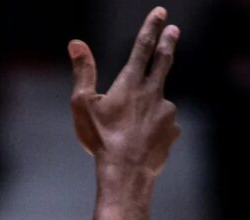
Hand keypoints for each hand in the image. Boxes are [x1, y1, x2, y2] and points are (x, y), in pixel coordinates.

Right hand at [69, 8, 179, 175]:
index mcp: (131, 83)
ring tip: (133, 132)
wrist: (125, 174)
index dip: (151, 27)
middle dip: (168, 43)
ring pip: (159, 103)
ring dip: (150, 109)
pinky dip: (155, 130)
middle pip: (164, 61)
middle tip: (174, 30)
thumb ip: (82, 73)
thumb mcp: (82, 106)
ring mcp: (166, 112)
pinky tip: (143, 143)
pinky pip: (164, 126)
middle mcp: (153, 92)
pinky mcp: (172, 131)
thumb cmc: (101, 140)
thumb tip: (75, 44)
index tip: (160, 13)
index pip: (143, 47)